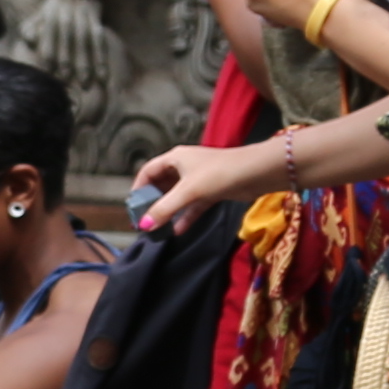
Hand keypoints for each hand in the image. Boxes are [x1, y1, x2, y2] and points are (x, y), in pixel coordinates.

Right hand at [129, 136, 276, 234]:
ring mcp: (199, 179)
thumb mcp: (188, 192)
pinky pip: (193, 205)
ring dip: (169, 211)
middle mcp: (185, 166)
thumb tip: (144, 226)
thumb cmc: (219, 174)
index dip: (138, 187)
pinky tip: (178, 230)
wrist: (256, 172)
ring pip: (177, 196)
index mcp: (175, 158)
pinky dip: (185, 216)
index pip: (148, 171)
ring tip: (158, 229)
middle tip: (144, 221)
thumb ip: (165, 209)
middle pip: (162, 184)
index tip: (133, 207)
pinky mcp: (212, 190)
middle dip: (153, 202)